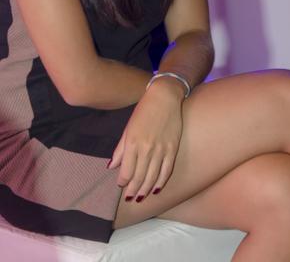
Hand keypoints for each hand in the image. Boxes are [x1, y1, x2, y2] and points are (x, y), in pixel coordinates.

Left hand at [108, 79, 183, 199]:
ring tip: (140, 198)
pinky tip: (156, 189)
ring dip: (145, 190)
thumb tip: (112, 167)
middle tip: (130, 198)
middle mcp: (146, 149)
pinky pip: (166, 171)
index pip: (126, 172)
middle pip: (139, 178)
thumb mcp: (128, 128)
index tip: (121, 185)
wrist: (165, 97)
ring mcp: (161, 150)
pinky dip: (161, 182)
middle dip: (133, 190)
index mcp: (132, 143)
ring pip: (152, 178)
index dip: (122, 182)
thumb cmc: (144, 111)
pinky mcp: (172, 149)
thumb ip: (120, 149)